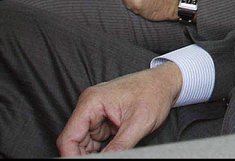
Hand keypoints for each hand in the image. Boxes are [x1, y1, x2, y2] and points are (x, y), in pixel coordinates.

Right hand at [56, 63, 181, 156]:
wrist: (166, 82)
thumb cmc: (154, 94)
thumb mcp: (139, 124)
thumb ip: (119, 147)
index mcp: (92, 102)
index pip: (68, 137)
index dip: (71, 156)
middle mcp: (89, 105)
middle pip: (74, 141)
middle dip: (83, 156)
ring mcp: (95, 112)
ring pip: (83, 142)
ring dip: (92, 154)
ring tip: (111, 154)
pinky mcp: (103, 118)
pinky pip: (94, 139)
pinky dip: (99, 150)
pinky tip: (111, 153)